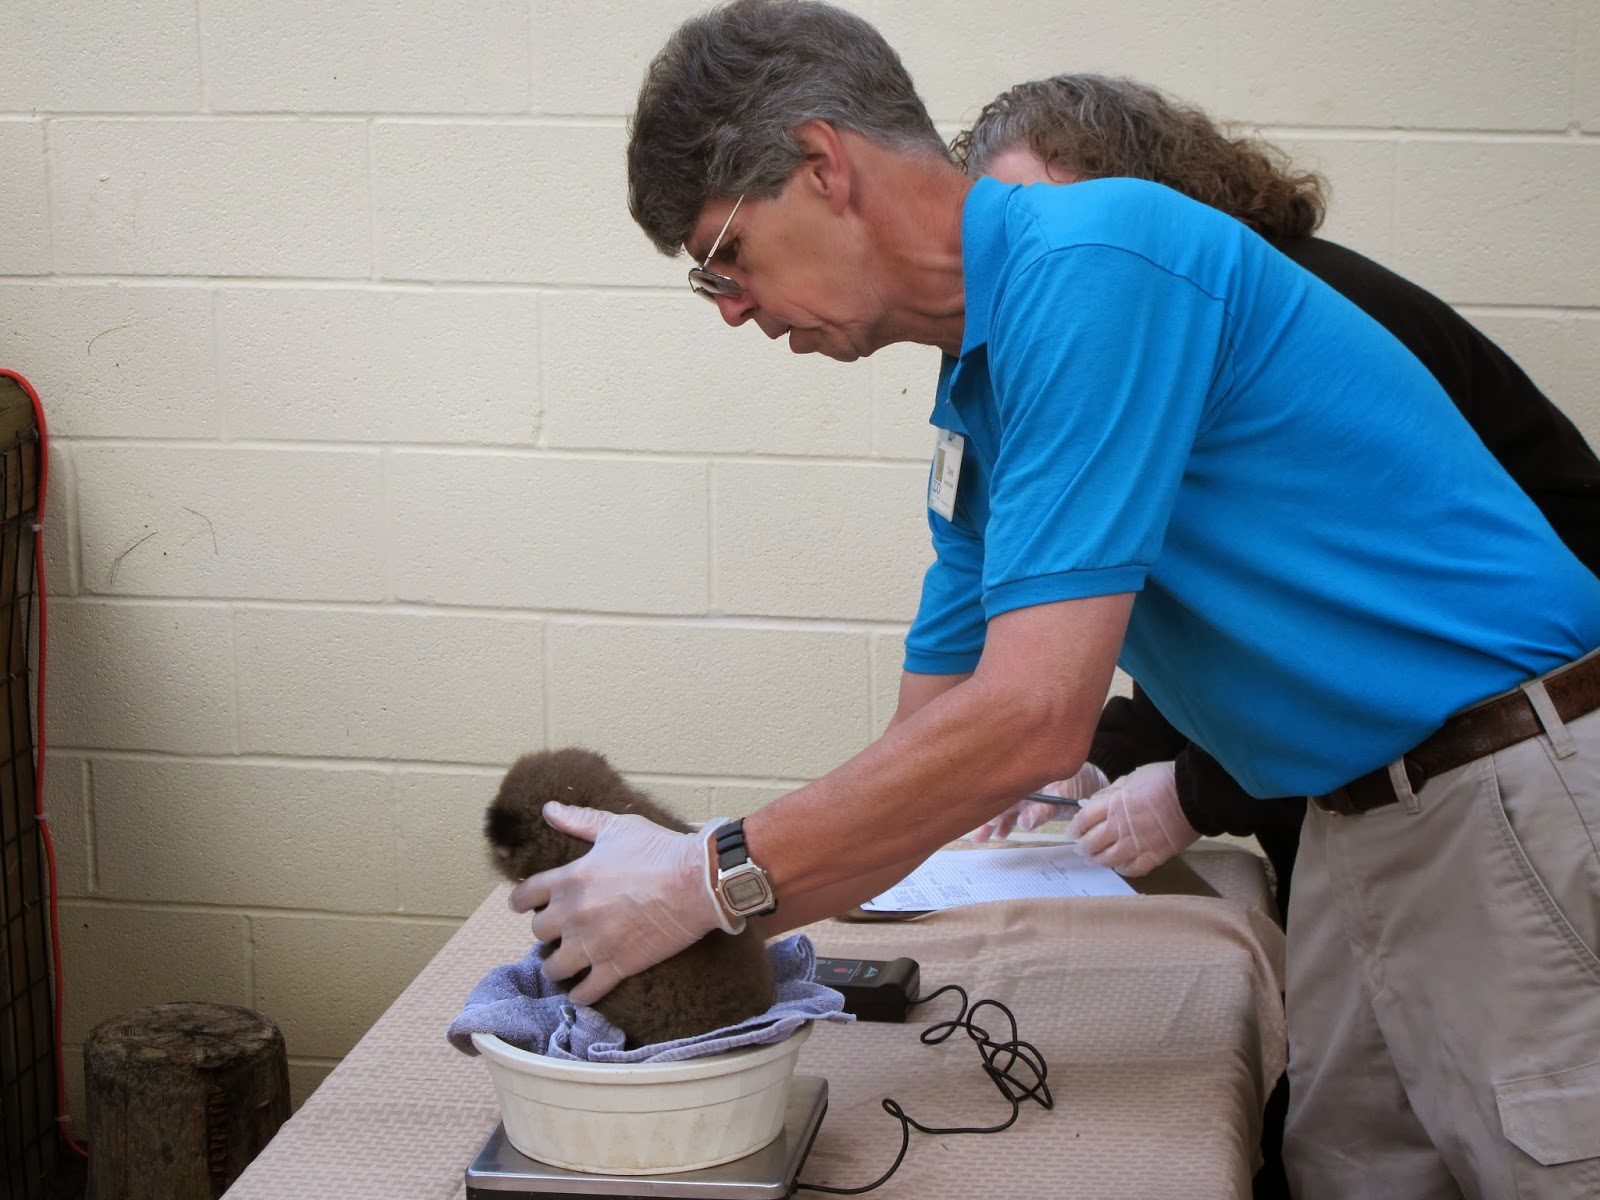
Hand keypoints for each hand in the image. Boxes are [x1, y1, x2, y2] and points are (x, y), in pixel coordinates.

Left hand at [508, 804, 728, 1005]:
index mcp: (570, 879)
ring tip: (565, 963)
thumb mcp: (617, 828)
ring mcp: (593, 943)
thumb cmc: (658, 850)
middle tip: (558, 930)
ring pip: (555, 967)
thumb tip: (548, 809)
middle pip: (538, 932)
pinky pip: (586, 992)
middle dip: (546, 931)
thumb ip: (579, 821)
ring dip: (557, 965)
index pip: (524, 895)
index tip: (522, 905)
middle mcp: (574, 914)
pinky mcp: (617, 965)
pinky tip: (582, 991)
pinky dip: (581, 994)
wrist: (696, 881)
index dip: (519, 901)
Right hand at [970, 761, 1110, 842]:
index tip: (988, 818)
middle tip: (978, 833)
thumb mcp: (1066, 793)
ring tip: (979, 838)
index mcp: (1027, 774)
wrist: (1093, 783)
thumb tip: (1025, 822)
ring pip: (1002, 808)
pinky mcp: (1029, 805)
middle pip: (998, 798)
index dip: (993, 803)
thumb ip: (1047, 808)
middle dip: (985, 815)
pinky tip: (1000, 835)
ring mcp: (1024, 795)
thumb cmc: (1081, 782)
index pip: (1003, 786)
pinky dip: (1005, 825)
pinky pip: (1013, 815)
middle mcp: (1021, 783)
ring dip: (991, 823)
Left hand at [1066, 760, 1196, 874]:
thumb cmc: (1165, 780)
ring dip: (1098, 860)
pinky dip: (1123, 870)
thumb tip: (1095, 801)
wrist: (1194, 794)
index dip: (1076, 828)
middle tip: (1081, 848)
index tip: (1073, 831)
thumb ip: (1112, 791)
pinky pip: (1133, 869)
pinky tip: (1120, 867)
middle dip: (1083, 847)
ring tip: (1096, 859)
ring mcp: (1137, 843)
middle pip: (1092, 842)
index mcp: (1113, 804)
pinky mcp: (1155, 855)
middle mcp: (1121, 826)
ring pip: (1108, 859)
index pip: (1084, 819)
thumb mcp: (1132, 777)